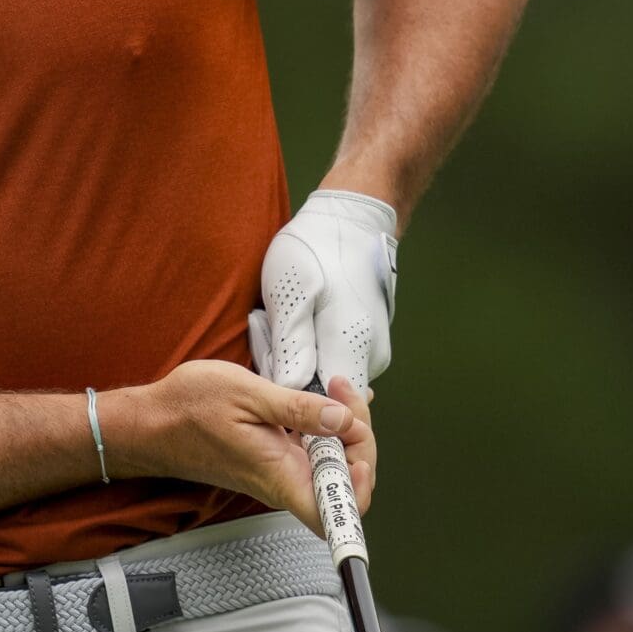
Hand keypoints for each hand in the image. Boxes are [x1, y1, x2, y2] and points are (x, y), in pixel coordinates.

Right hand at [107, 359, 375, 534]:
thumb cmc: (188, 409)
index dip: (359, 490)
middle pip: (345, 483)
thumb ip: (298, 410)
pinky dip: (328, 427)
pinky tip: (327, 400)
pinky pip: (314, 453)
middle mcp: (284, 482)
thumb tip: (344, 421)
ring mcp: (279, 473)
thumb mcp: (246, 395)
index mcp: (280, 475)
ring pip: (333, 466)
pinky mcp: (273, 461)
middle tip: (344, 392)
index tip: (358, 446)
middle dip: (359, 437)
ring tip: (336, 387)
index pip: (334, 514)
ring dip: (345, 429)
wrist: (151, 424)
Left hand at [260, 189, 398, 393]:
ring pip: (321, 375)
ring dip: (289, 356)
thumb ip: (293, 345)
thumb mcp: (293, 293)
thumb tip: (290, 391)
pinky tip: (284, 320)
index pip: (326, 409)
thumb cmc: (314, 251)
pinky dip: (301, 346)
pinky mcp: (360, 341)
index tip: (267, 371)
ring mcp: (367, 349)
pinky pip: (328, 358)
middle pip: (320, 394)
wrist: (348, 221)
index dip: (292, 404)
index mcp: (351, 348)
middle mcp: (367, 357)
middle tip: (265, 331)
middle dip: (284, 373)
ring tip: (271, 319)